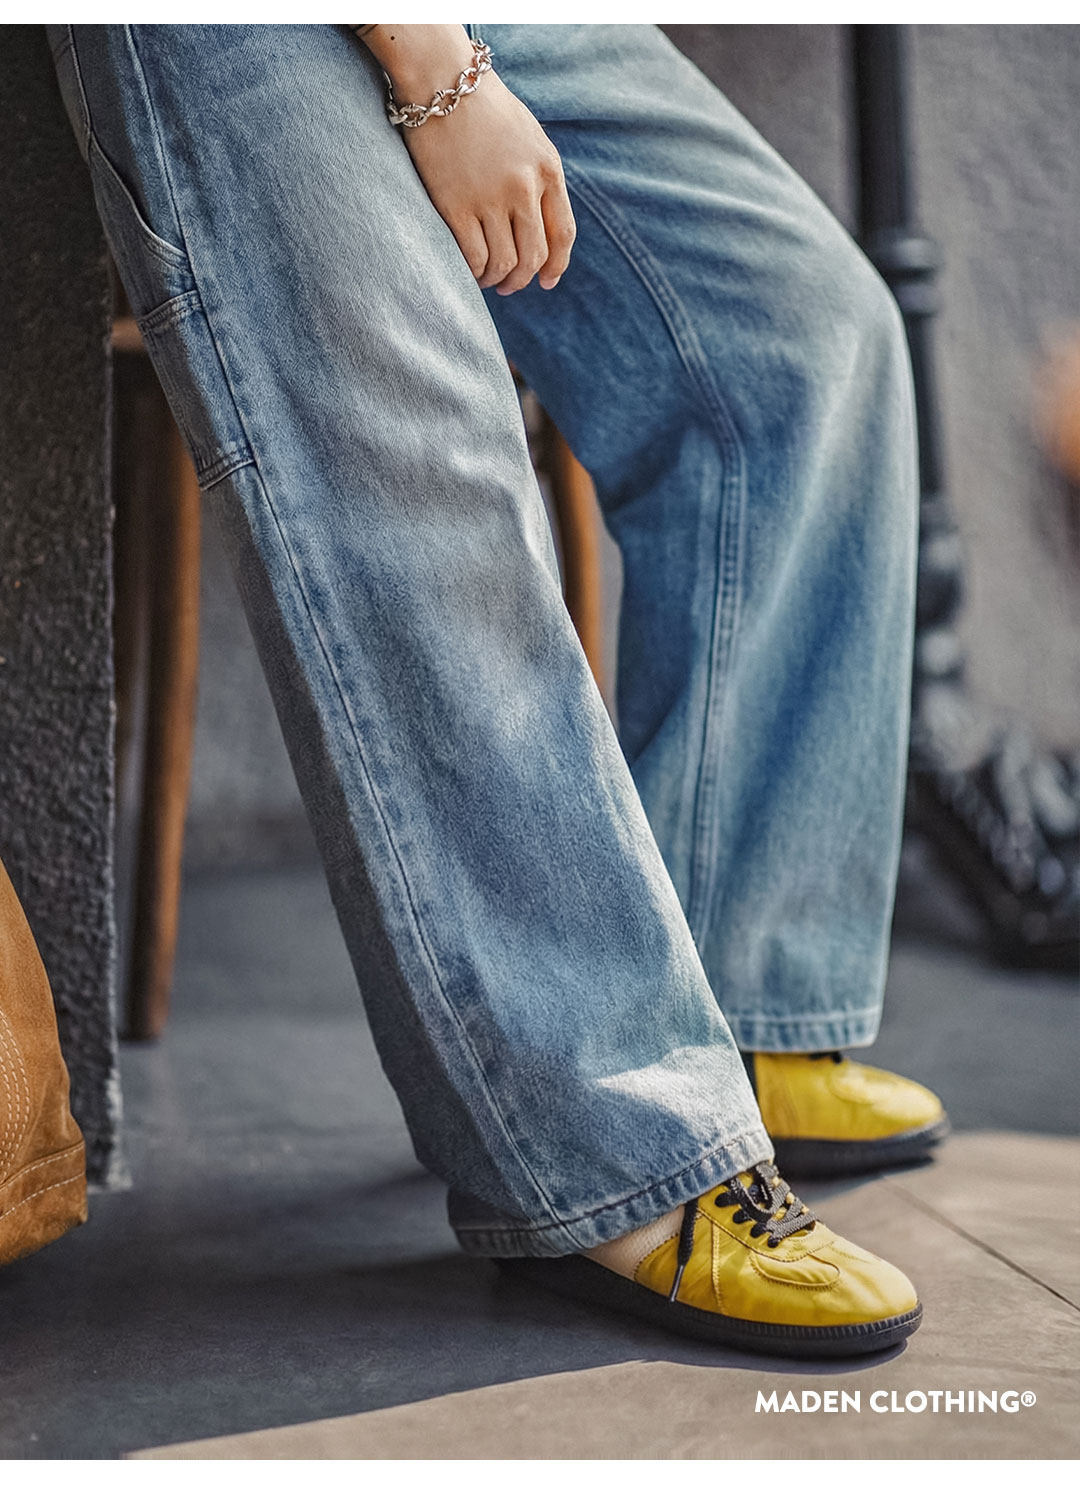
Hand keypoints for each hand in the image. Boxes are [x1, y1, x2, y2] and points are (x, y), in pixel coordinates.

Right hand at [362, 26, 575, 293]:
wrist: (442, 80)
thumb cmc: (484, 109)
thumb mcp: (528, 139)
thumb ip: (540, 179)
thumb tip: (541, 228)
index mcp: (548, 170)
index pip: (563, 234)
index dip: (556, 266)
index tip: (547, 281)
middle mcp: (524, 187)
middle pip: (533, 255)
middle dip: (523, 279)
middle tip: (509, 286)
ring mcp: (490, 198)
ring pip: (504, 263)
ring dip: (497, 279)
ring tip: (487, 279)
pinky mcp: (456, 205)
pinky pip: (473, 257)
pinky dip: (474, 272)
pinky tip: (469, 270)